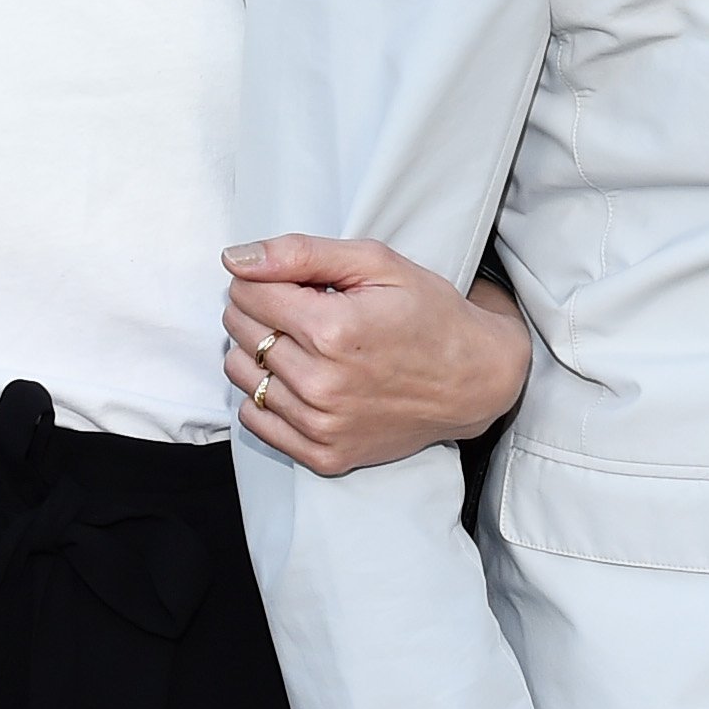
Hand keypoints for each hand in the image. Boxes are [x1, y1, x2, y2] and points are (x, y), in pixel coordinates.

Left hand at [220, 234, 532, 474]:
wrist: (473, 381)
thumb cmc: (429, 315)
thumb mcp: (377, 263)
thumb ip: (301, 254)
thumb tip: (235, 259)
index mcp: (333, 330)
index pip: (246, 292)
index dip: (263, 279)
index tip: (294, 283)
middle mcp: (322, 384)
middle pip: (240, 330)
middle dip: (260, 309)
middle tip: (301, 309)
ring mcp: (322, 425)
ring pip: (240, 373)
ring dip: (259, 351)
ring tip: (300, 343)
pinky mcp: (324, 455)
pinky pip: (256, 419)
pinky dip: (267, 394)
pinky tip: (300, 378)